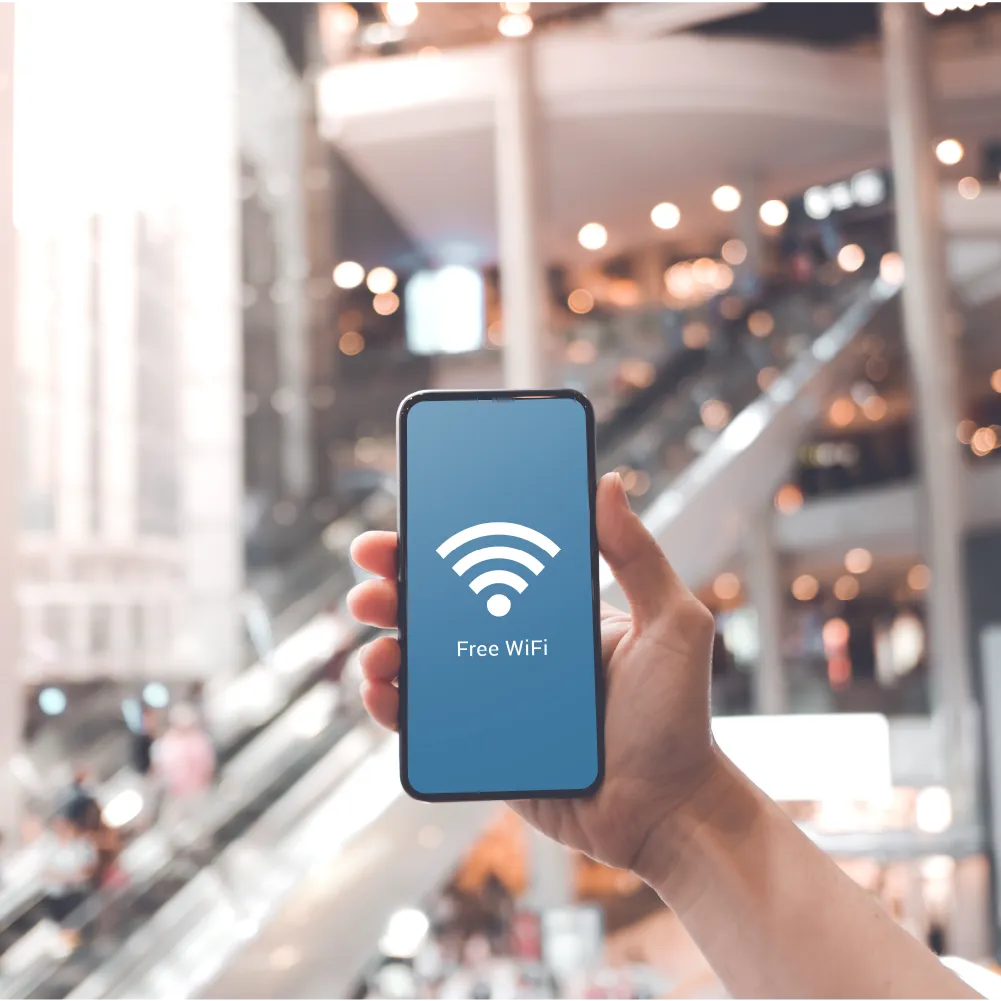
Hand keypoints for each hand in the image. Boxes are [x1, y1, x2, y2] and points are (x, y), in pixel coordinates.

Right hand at [347, 473, 720, 884]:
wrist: (669, 812)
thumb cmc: (678, 719)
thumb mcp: (671, 625)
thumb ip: (640, 557)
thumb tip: (608, 484)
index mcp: (550, 614)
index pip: (484, 566)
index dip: (438, 543)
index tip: (405, 522)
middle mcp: (514, 650)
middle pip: (438, 609)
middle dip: (392, 588)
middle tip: (370, 578)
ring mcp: (493, 700)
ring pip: (420, 664)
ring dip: (385, 646)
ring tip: (379, 648)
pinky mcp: (480, 748)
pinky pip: (423, 723)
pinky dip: (391, 705)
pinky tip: (381, 691)